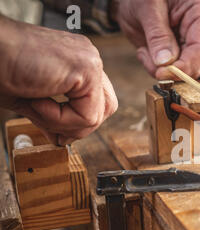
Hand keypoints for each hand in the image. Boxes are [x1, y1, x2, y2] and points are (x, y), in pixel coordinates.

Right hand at [0, 17, 117, 144]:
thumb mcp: (32, 100)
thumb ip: (54, 118)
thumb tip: (63, 139)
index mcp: (78, 61)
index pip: (97, 101)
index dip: (77, 122)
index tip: (54, 131)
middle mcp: (88, 58)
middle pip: (106, 109)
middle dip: (79, 127)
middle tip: (53, 130)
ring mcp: (90, 61)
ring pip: (97, 115)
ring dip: (65, 125)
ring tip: (38, 108)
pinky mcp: (87, 69)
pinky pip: (87, 116)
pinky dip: (59, 120)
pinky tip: (37, 101)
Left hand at [117, 0, 199, 78]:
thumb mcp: (147, 7)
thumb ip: (157, 35)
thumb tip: (165, 62)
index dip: (184, 66)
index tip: (162, 73)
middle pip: (196, 64)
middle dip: (170, 69)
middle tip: (145, 56)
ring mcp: (193, 45)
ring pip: (184, 72)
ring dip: (159, 68)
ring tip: (144, 49)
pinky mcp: (182, 55)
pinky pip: (172, 72)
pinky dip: (155, 67)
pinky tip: (146, 51)